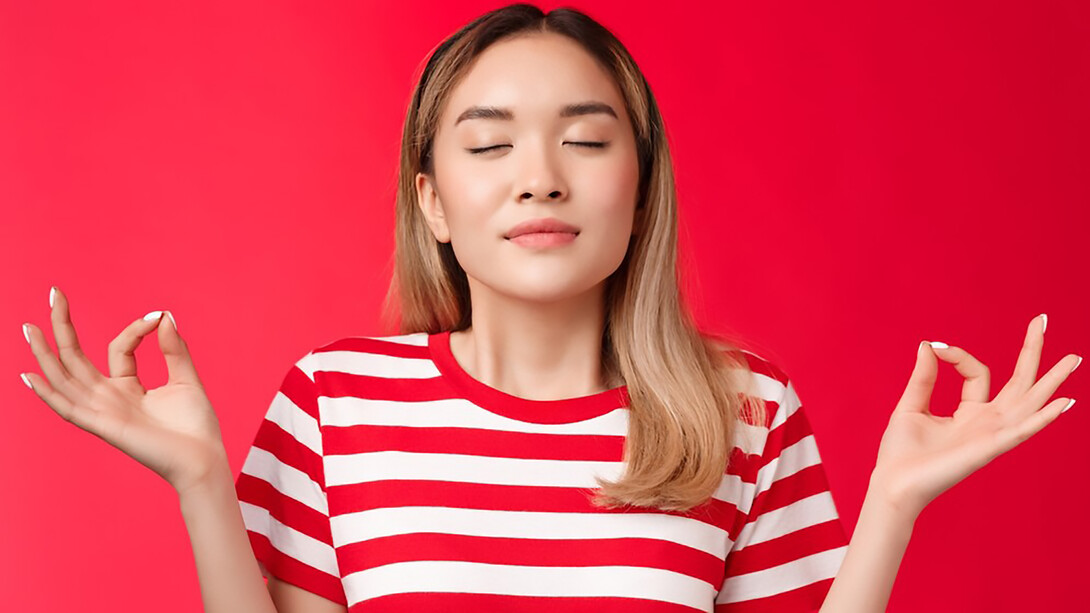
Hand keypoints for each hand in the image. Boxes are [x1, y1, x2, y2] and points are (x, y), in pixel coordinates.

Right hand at [21, 287, 227, 495]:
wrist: (202, 460)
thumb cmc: (196, 427)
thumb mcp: (186, 379)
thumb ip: (173, 349)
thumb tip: (164, 316)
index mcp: (128, 387)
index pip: (117, 348)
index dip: (135, 329)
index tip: (158, 317)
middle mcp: (110, 398)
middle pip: (76, 358)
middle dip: (63, 327)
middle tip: (54, 293)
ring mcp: (104, 412)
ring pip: (65, 379)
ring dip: (45, 354)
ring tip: (28, 327)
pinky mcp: (104, 426)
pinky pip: (69, 409)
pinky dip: (48, 394)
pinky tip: (29, 376)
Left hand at [870, 314, 1079, 518]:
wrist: (893, 484)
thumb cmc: (901, 453)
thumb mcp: (911, 406)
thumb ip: (924, 377)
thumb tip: (929, 345)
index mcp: (968, 413)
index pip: (978, 373)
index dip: (958, 355)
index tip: (935, 348)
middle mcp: (986, 423)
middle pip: (1019, 383)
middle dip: (1032, 352)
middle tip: (1043, 320)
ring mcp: (991, 435)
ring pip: (1028, 402)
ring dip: (1052, 381)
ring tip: (1074, 358)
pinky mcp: (989, 448)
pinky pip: (1022, 430)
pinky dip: (1043, 417)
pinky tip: (1064, 402)